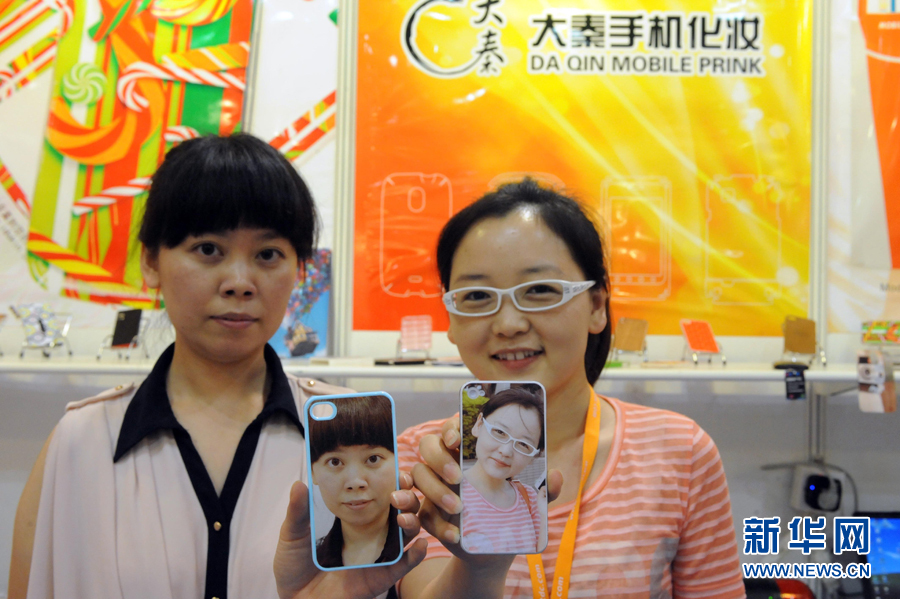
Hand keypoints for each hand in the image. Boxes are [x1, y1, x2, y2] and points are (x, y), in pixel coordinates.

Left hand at [274, 476, 426, 598]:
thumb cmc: (294, 565)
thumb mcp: (294, 533)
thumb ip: (299, 511)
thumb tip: (299, 484)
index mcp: (354, 517)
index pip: (380, 494)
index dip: (393, 481)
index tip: (397, 469)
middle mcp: (371, 532)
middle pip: (401, 509)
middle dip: (407, 497)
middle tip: (397, 495)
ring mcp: (378, 554)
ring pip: (407, 533)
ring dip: (412, 522)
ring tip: (403, 517)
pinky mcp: (380, 577)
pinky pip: (403, 565)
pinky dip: (415, 555)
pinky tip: (419, 545)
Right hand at [408, 418, 562, 562]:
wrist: (493, 550)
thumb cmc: (508, 514)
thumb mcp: (528, 501)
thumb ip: (544, 489)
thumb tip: (556, 476)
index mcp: (470, 453)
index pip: (453, 427)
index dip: (450, 426)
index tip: (457, 438)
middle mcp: (447, 465)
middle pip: (428, 445)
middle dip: (439, 457)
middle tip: (458, 477)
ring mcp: (434, 487)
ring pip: (418, 474)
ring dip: (434, 489)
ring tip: (459, 508)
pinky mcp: (427, 513)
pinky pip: (421, 512)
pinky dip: (436, 523)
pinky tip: (454, 534)